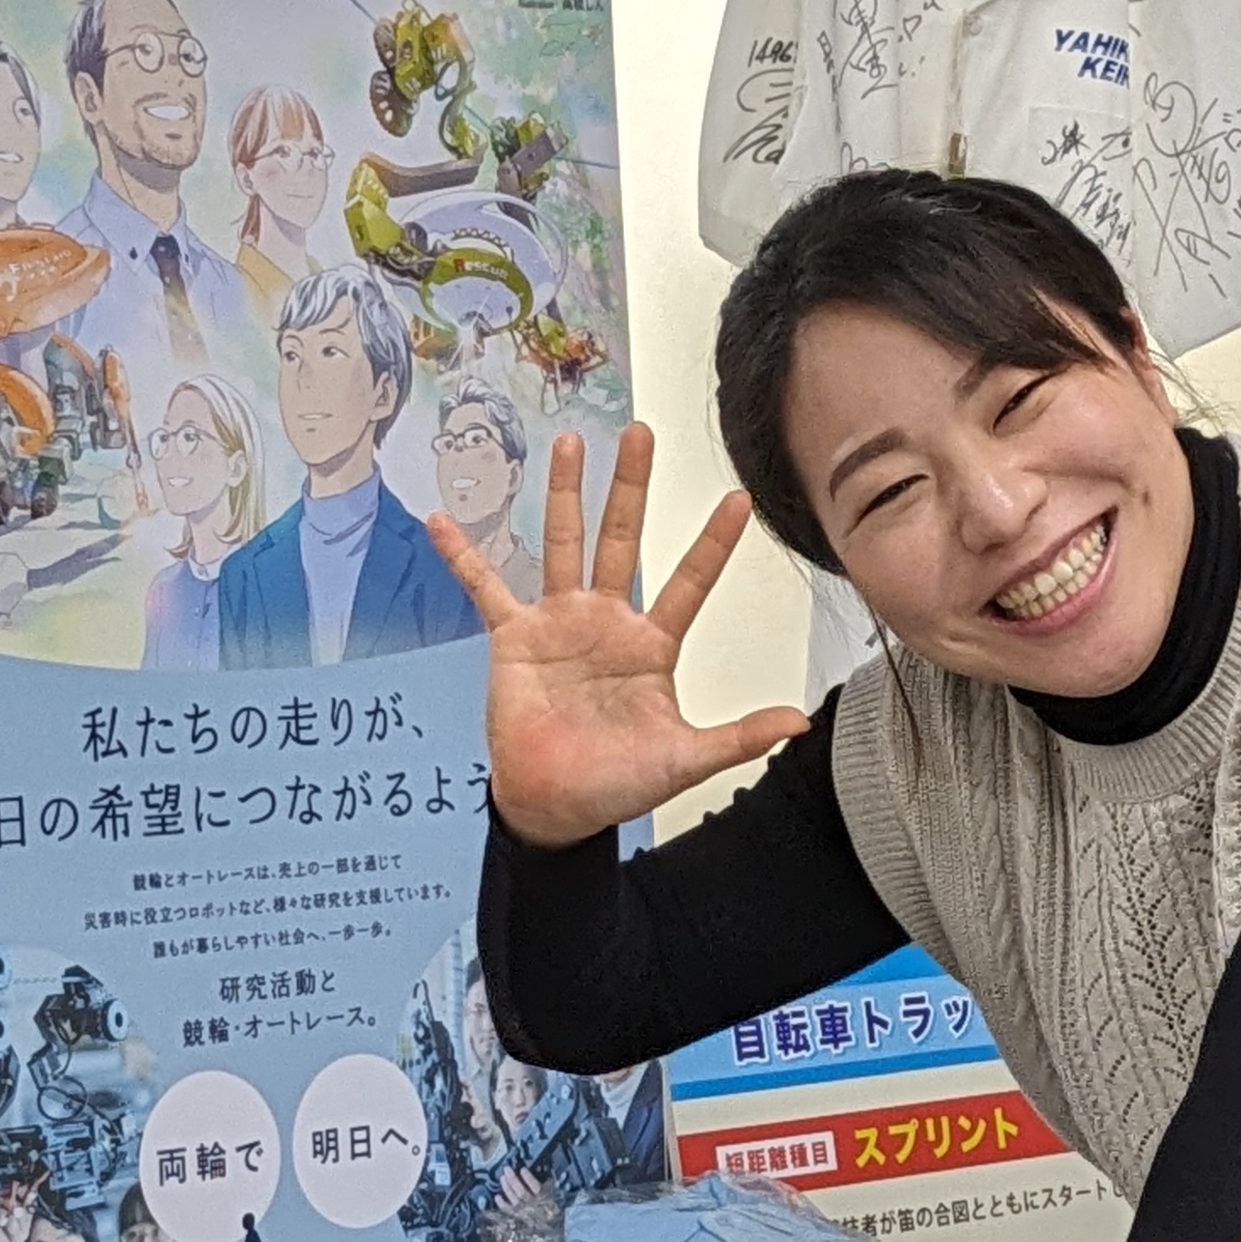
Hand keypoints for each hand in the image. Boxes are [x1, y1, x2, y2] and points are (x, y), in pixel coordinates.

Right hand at [427, 424, 804, 850]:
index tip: (738, 500)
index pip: (689, 583)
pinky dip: (462, 557)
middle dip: (632, 487)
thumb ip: (739, 737)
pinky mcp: (514, 638)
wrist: (556, 807)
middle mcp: (607, 622)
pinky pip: (486, 587)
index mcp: (651, 645)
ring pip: (565, 543)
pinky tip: (442, 520)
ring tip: (571, 443)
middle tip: (640, 434)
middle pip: (623, 539)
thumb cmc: (617, 784)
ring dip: (567, 494)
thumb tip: (798, 722)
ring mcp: (559, 624)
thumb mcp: (684, 759)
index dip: (713, 545)